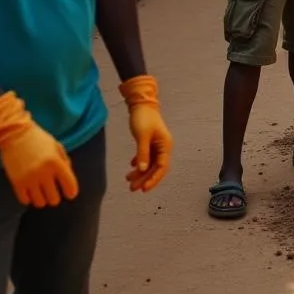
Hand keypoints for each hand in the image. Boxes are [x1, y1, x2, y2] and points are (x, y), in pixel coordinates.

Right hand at [0, 91, 78, 206]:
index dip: (71, 192)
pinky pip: (25, 200)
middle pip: (54, 199)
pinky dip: (29, 199)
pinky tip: (30, 192)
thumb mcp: (56, 146)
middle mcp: (44, 173)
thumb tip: (67, 178)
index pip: (69, 185)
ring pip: (39, 203)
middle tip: (53, 193)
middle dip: (55, 197)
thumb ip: (64, 161)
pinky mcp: (16, 183)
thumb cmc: (39, 139)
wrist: (15, 134)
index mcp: (56, 163)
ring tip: (42, 194)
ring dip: (42, 200)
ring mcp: (29, 179)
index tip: (70, 194)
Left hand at [119, 76, 172, 192]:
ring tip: (128, 179)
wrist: (141, 104)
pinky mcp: (150, 142)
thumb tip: (143, 170)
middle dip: (144, 178)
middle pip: (155, 168)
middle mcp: (163, 147)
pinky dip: (140, 163)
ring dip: (140, 172)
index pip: (162, 167)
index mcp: (165, 145)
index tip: (143, 189)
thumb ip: (143, 153)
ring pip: (150, 163)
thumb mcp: (142, 136)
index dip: (153, 179)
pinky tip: (131, 166)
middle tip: (132, 188)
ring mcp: (157, 145)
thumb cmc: (143, 118)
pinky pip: (146, 157)